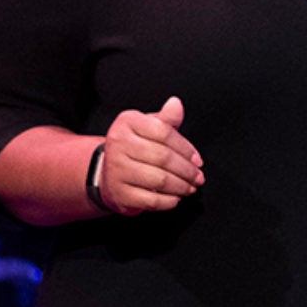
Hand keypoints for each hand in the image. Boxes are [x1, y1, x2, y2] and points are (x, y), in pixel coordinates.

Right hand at [98, 96, 204, 214]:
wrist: (108, 173)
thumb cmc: (134, 148)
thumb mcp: (148, 127)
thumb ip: (166, 118)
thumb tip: (176, 104)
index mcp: (127, 123)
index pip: (164, 132)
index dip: (186, 148)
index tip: (197, 160)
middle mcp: (117, 144)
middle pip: (164, 158)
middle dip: (187, 170)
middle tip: (198, 177)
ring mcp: (116, 170)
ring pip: (159, 180)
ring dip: (181, 187)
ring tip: (190, 187)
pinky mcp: (118, 193)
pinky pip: (151, 200)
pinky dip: (169, 201)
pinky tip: (175, 198)